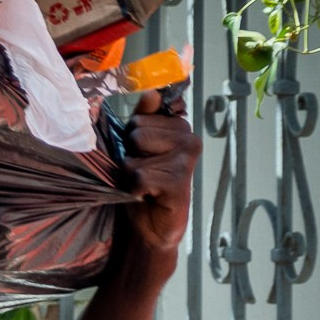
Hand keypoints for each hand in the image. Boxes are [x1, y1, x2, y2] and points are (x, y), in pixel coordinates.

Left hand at [119, 90, 200, 255]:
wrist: (148, 226)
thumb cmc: (142, 183)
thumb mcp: (137, 146)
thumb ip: (143, 117)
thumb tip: (151, 93)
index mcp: (178, 125)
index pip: (144, 112)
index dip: (133, 133)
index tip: (142, 151)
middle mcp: (188, 138)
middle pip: (136, 131)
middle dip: (130, 154)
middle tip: (143, 171)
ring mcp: (187, 159)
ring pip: (135, 155)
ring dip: (131, 173)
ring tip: (145, 183)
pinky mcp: (180, 182)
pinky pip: (140, 177)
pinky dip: (135, 190)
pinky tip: (148, 196)